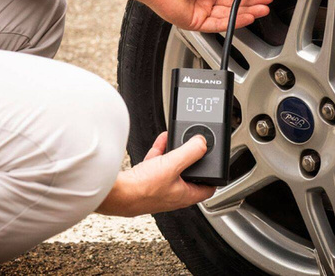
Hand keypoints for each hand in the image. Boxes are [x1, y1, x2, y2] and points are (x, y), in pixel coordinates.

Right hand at [96, 132, 215, 216]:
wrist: (118, 193)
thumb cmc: (143, 189)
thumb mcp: (172, 165)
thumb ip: (190, 152)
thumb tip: (202, 142)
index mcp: (185, 195)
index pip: (207, 188)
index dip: (213, 176)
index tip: (215, 165)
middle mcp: (173, 193)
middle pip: (189, 174)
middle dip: (191, 158)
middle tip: (193, 146)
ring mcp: (159, 187)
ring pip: (172, 167)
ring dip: (174, 152)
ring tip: (177, 139)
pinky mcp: (145, 180)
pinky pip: (157, 163)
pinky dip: (161, 150)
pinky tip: (162, 140)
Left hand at [142, 0, 272, 31]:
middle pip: (234, 2)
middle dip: (252, 1)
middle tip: (267, 0)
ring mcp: (201, 9)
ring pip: (229, 13)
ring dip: (247, 12)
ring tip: (263, 8)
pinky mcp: (196, 22)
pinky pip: (219, 24)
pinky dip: (234, 21)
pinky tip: (247, 16)